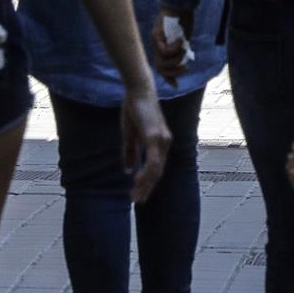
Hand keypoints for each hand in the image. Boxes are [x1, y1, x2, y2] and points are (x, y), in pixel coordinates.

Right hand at [119, 85, 171, 203]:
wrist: (138, 91)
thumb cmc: (134, 110)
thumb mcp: (130, 134)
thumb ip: (131, 152)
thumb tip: (129, 170)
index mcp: (161, 142)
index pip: (157, 168)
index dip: (148, 182)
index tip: (140, 195)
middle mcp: (164, 142)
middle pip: (158, 171)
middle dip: (147, 188)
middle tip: (138, 201)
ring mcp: (161, 140)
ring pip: (156, 170)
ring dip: (145, 185)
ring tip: (135, 197)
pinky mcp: (154, 137)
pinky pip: (152, 161)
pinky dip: (145, 174)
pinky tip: (137, 182)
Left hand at [150, 9, 191, 85]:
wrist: (179, 2)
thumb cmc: (182, 18)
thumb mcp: (183, 36)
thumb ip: (182, 47)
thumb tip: (185, 57)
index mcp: (162, 46)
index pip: (162, 66)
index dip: (168, 77)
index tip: (176, 86)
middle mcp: (157, 45)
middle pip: (160, 68)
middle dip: (174, 73)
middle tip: (186, 68)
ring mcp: (155, 41)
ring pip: (161, 62)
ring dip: (176, 60)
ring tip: (184, 50)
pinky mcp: (156, 35)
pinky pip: (164, 50)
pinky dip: (174, 48)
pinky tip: (181, 40)